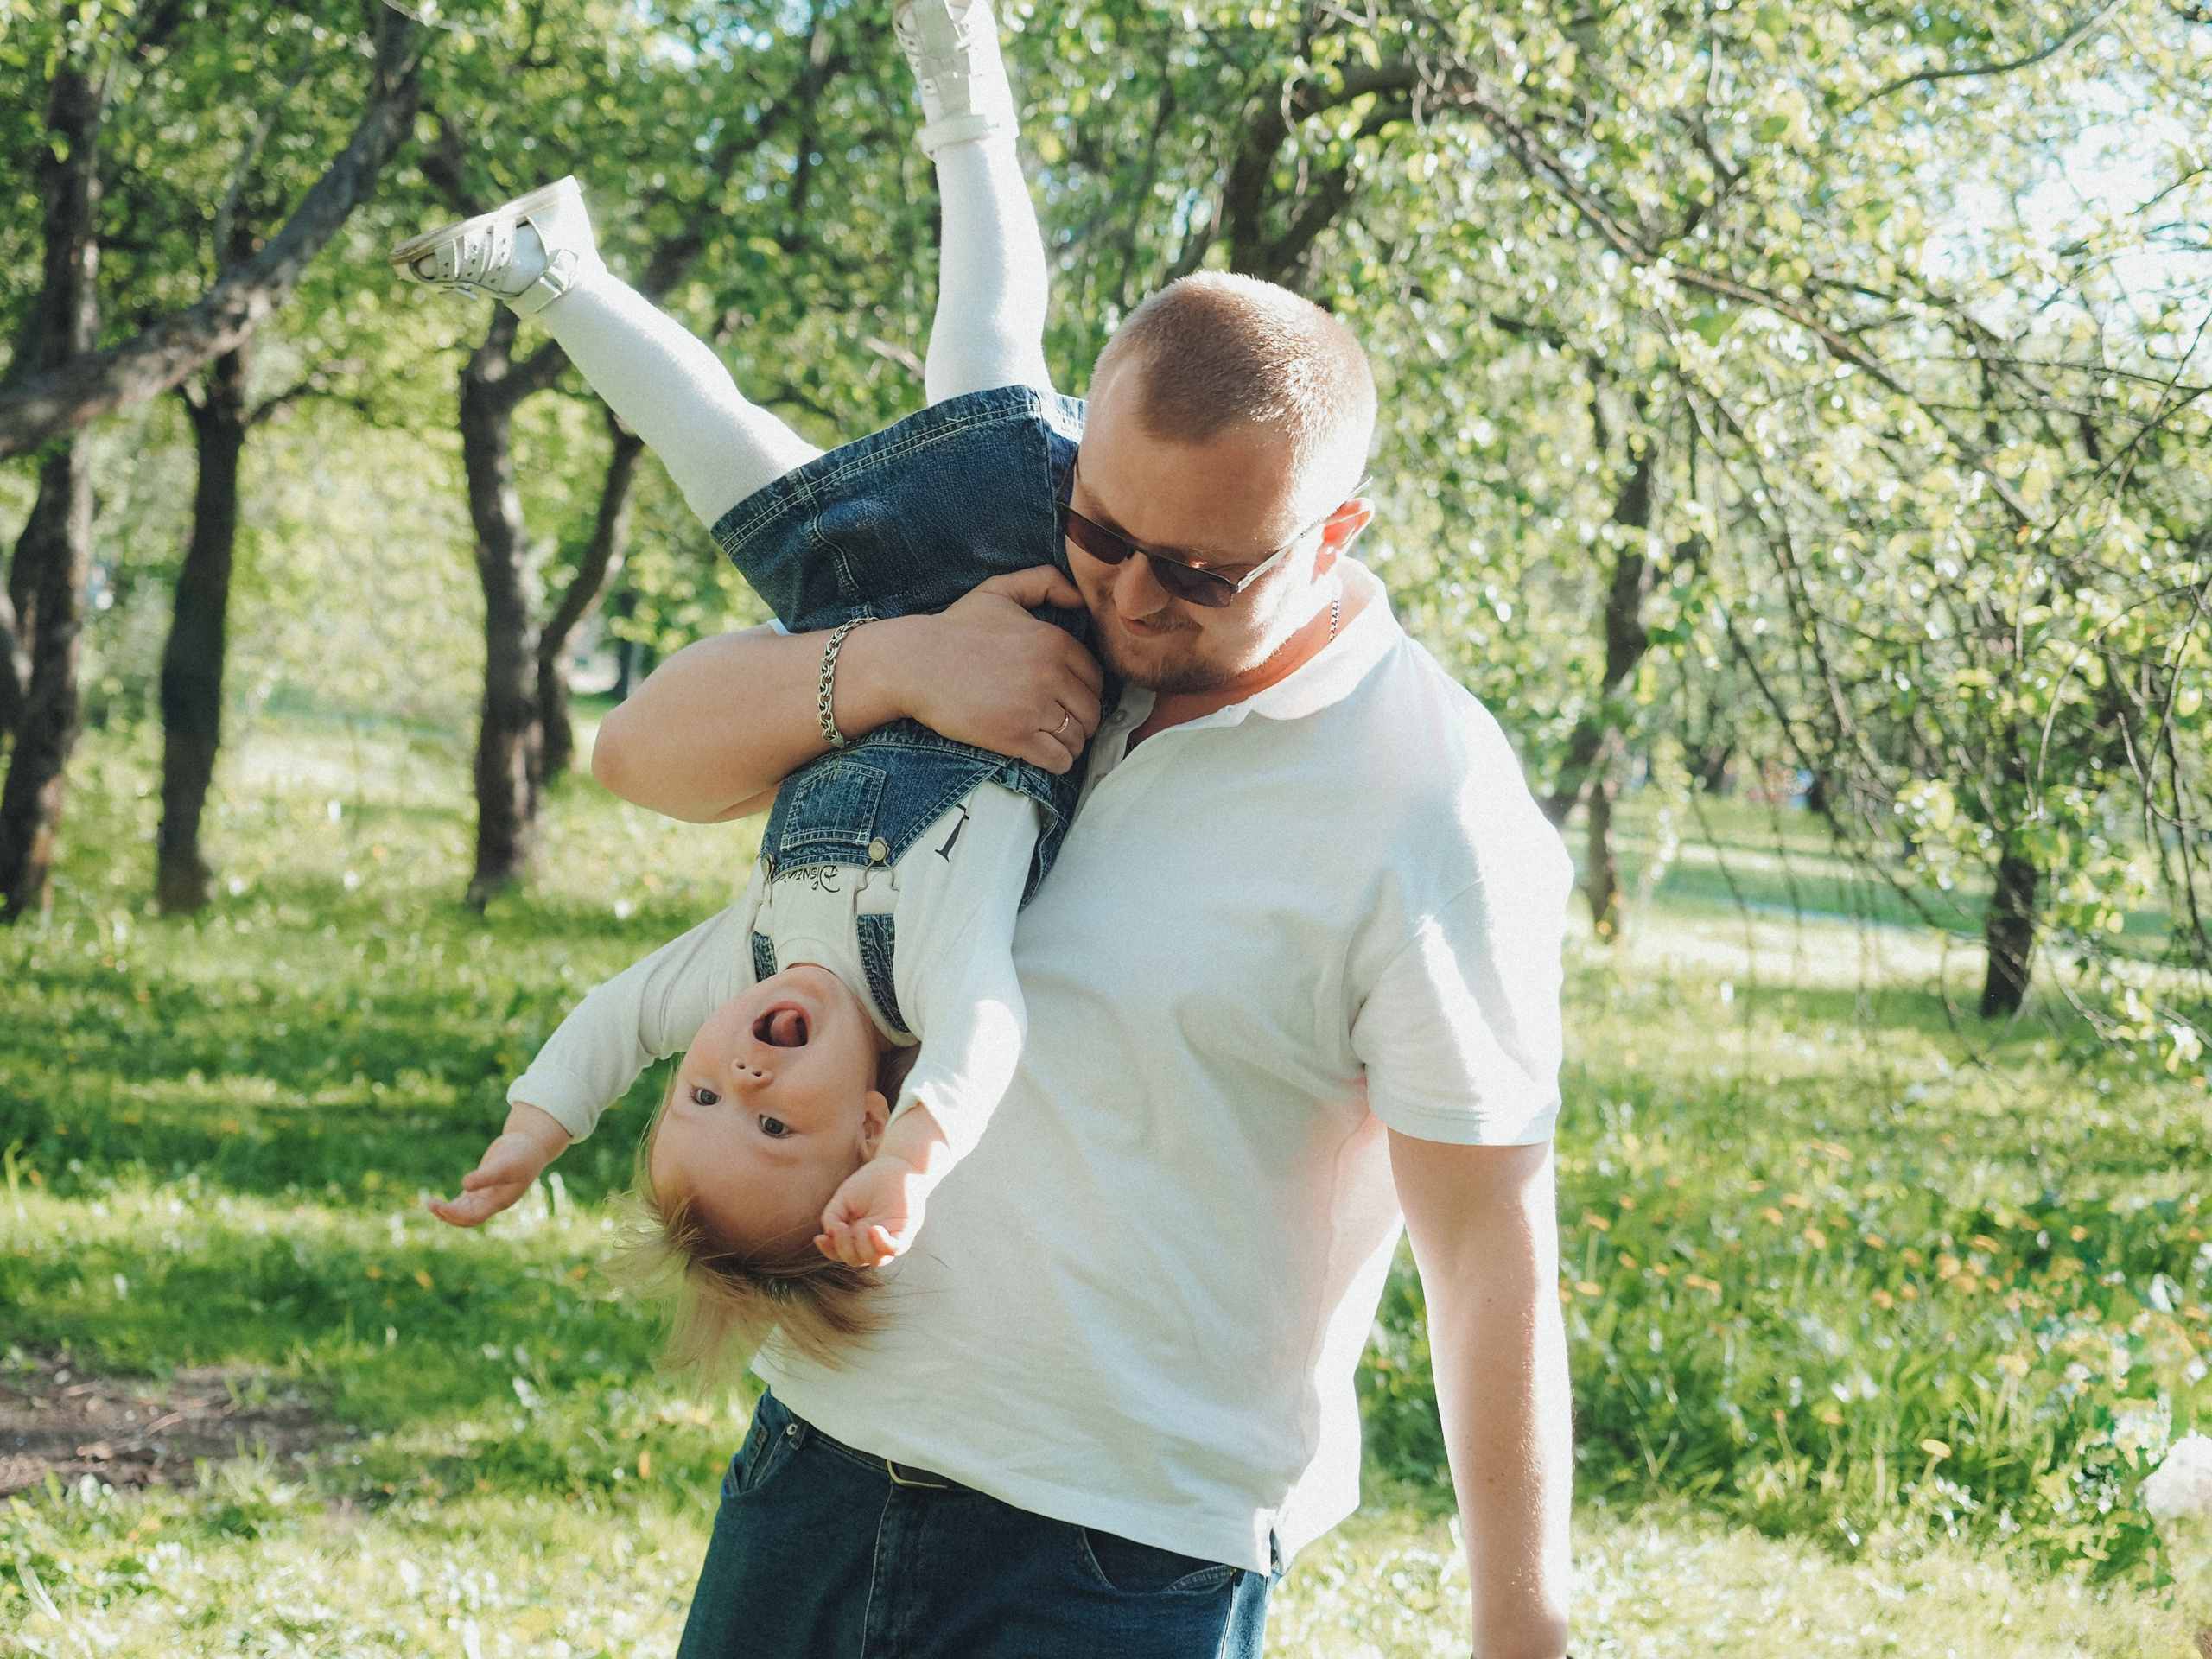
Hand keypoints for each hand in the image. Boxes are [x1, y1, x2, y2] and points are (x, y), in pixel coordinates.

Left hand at [428, 1103, 569, 1227]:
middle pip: (467, 1218)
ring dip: (447, 1211)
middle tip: (431, 1203)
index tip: (440, 1207)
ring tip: (431, 1203)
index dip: (456, 1215)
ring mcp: (487, 1196)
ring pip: (464, 1212)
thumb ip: (486, 1175)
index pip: (474, 1216)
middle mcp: (492, 1203)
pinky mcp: (482, 1188)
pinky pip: (465, 1203)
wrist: (531, 1146)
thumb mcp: (505, 1163)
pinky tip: (439, 1202)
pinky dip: (452, 1205)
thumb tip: (464, 1185)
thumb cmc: (522, 1154)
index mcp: (499, 1201)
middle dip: (448, 1214)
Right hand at [816, 1154, 929, 1268]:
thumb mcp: (843, 1198)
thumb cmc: (869, 1182)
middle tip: (841, 1227)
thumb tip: (829, 1235)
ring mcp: (890, 1238)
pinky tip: (874, 1230)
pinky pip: (895, 1248)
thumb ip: (832, 1216)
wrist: (895, 1164)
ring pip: (875, 1260)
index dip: (830, 1250)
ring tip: (861, 1226)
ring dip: (862, 1248)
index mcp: (856, 1236)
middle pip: (856, 1260)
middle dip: (844, 1248)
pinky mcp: (905, 1231)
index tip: (820, 1238)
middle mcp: (873, 1242)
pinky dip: (883, 1245)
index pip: (841, 1253)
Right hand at [847, 567, 1105, 772]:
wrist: (914, 663)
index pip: (1095, 677)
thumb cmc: (955, 628)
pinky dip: (1059, 762)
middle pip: (1091, 710)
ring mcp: (1035, 707)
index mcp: (1054, 641)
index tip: (1069, 699)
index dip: (1085, 691)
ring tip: (1054, 741)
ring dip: (1071, 743)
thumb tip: (1079, 599)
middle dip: (1081, 720)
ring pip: (1079, 737)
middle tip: (1062, 723)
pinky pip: (1059, 759)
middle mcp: (1051, 674)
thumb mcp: (1000, 590)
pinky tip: (1047, 756)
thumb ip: (1044, 581)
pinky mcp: (1017, 737)